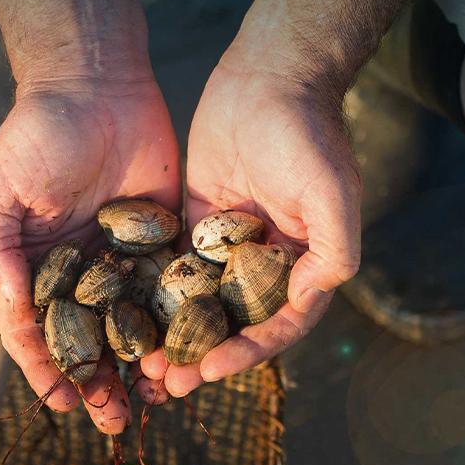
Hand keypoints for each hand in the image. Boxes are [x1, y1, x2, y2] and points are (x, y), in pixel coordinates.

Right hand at [0, 78, 179, 432]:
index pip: (38, 329)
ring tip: (152, 398)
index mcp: (37, 265)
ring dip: (139, 364)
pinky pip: (169, 288)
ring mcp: (123, 258)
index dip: (47, 367)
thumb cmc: (37, 134)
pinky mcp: (162, 239)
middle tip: (112, 420)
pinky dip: (175, 323)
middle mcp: (81, 270)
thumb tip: (10, 307)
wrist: (96, 86)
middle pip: (90, 338)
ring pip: (133, 324)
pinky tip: (184, 352)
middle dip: (99, 381)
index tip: (61, 401)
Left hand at [141, 58, 360, 396]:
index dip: (246, 352)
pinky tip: (131, 320)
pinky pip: (176, 269)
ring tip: (143, 366)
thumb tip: (308, 301)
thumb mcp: (332, 194)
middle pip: (234, 324)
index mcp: (304, 265)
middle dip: (202, 356)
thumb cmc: (306, 136)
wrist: (268, 80)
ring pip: (200, 304)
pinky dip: (156, 297)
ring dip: (175, 336)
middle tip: (166, 384)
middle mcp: (266, 263)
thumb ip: (333, 252)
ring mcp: (229, 246)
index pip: (277, 324)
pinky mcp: (197, 225)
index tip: (208, 370)